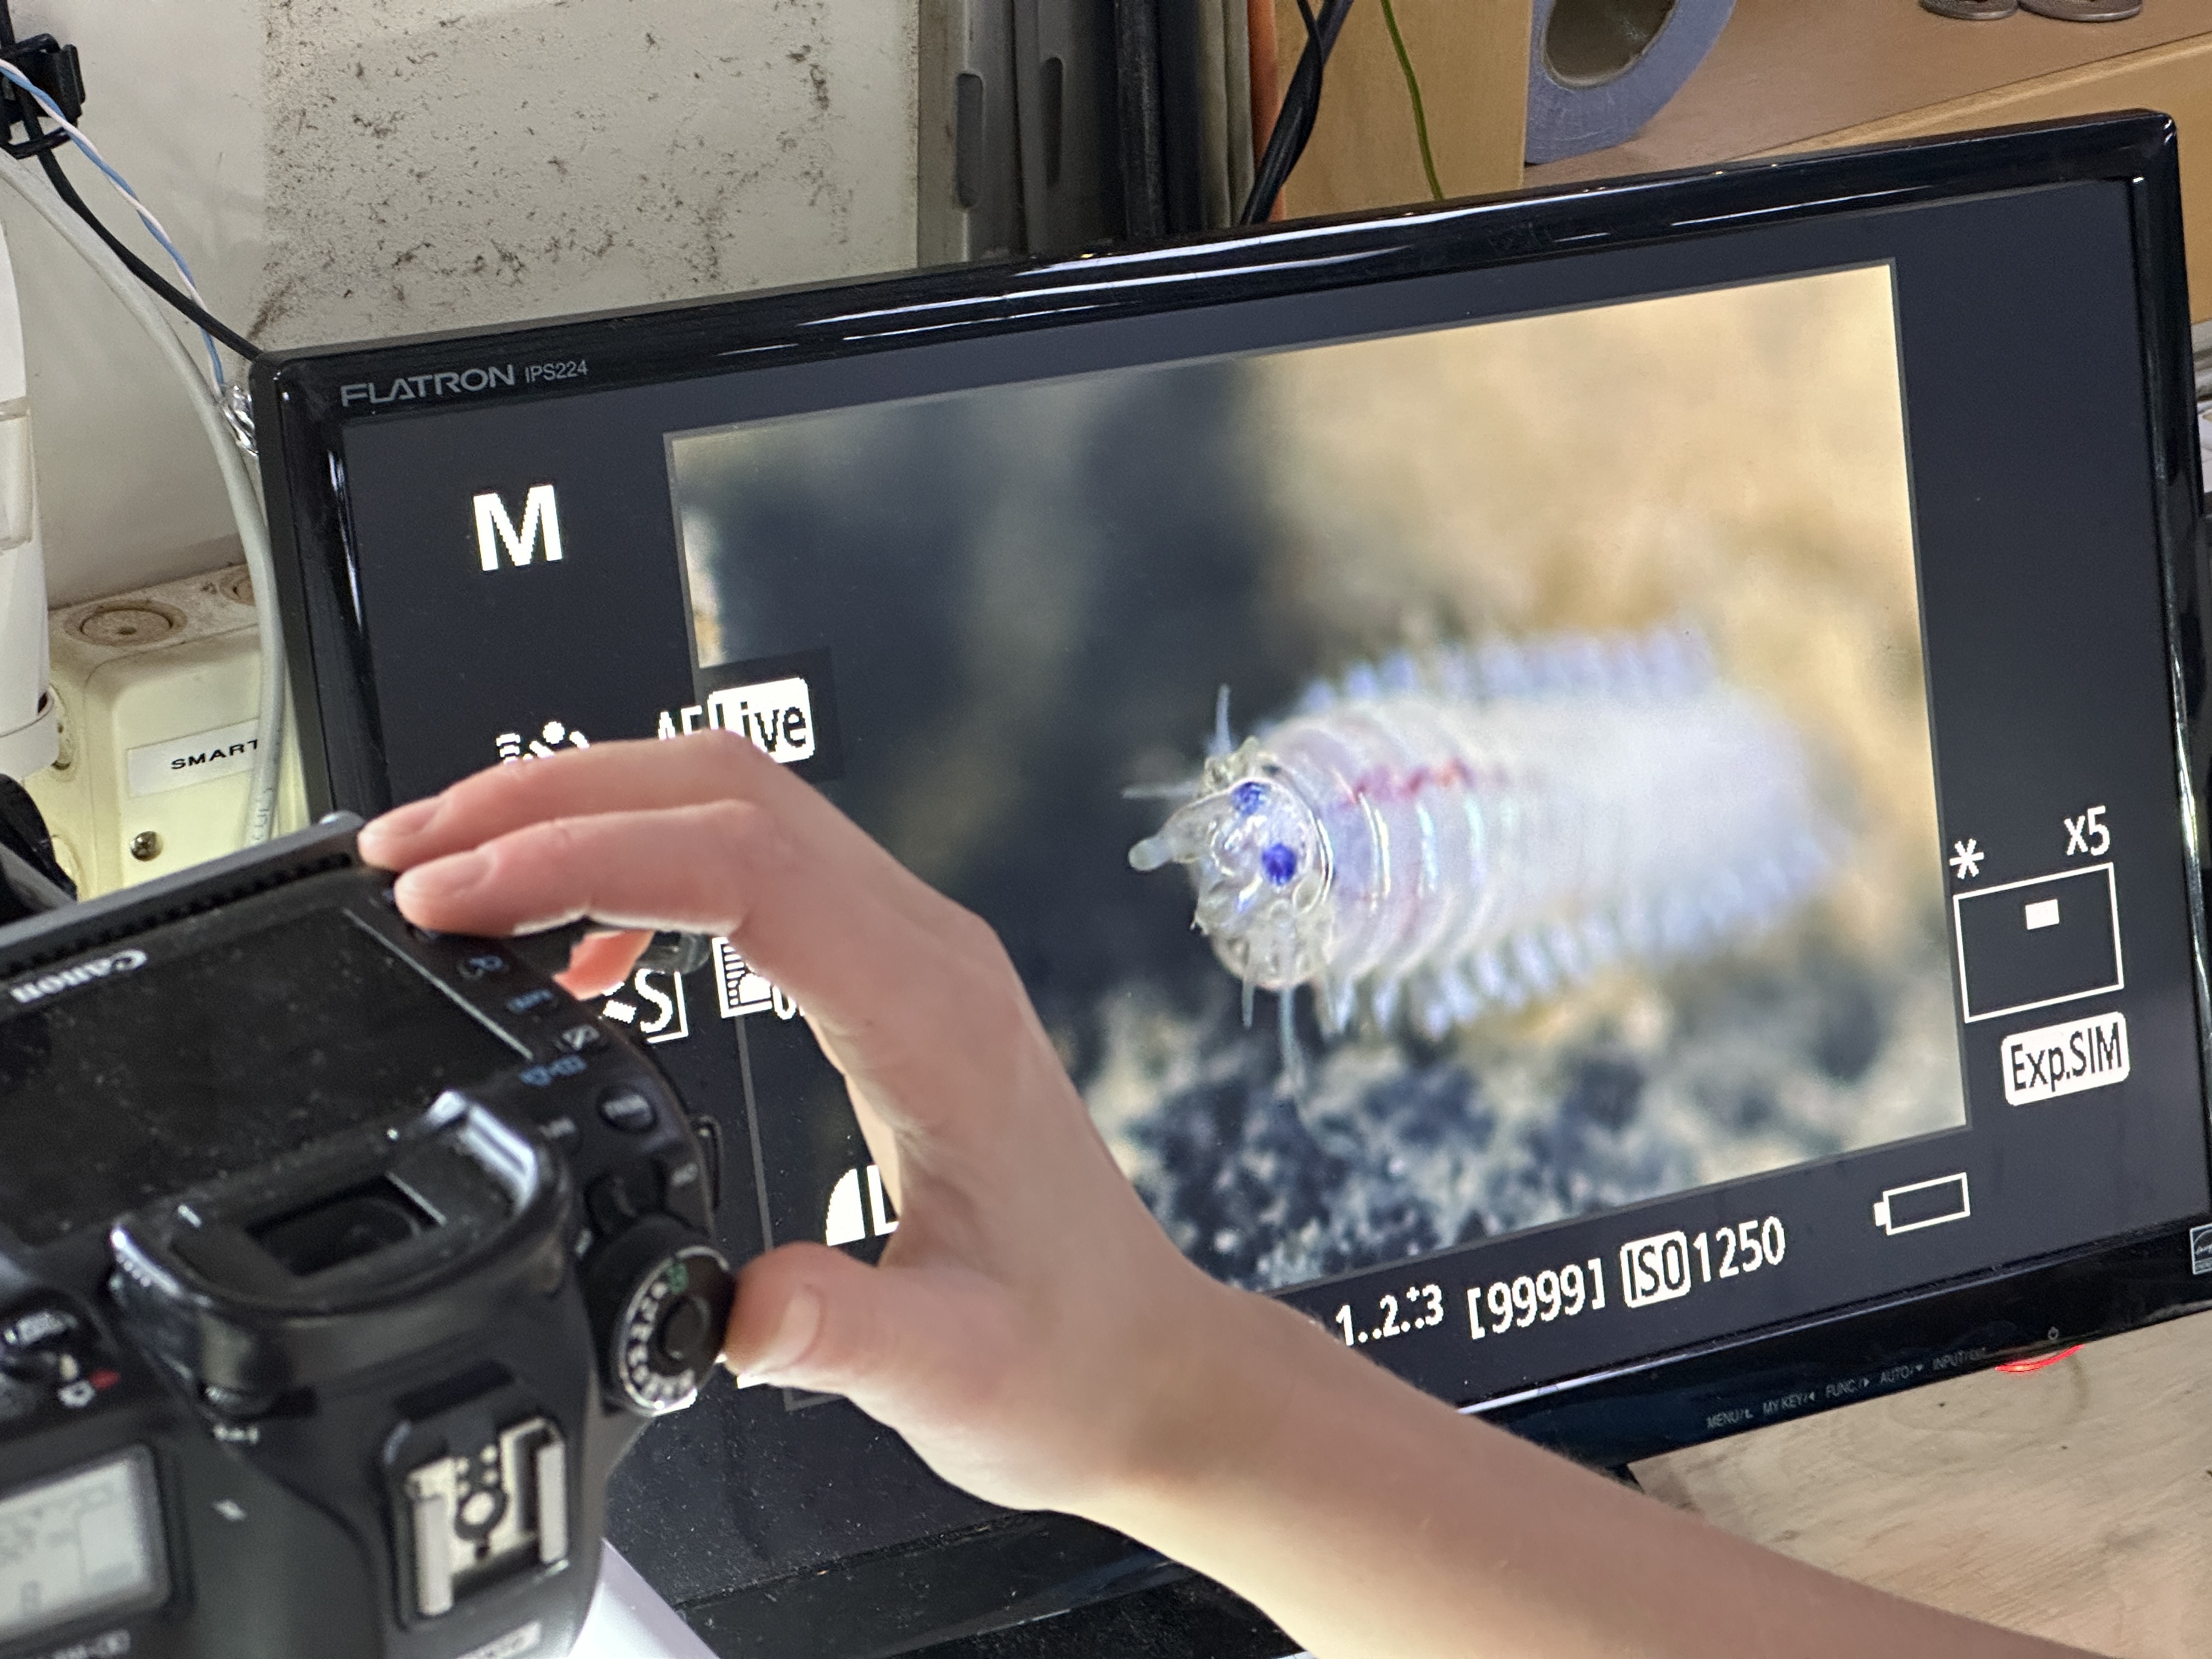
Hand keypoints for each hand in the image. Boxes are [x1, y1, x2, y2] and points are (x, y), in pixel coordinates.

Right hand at [358, 732, 1262, 1514]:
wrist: (1140, 1357)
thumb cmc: (1061, 1352)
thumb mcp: (950, 1368)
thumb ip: (840, 1333)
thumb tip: (724, 1308)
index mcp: (932, 1018)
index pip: (742, 868)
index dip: (585, 855)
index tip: (458, 893)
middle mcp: (928, 954)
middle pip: (726, 793)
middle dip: (554, 798)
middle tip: (415, 852)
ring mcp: (914, 951)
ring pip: (738, 809)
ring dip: (592, 813)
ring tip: (462, 867)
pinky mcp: (893, 976)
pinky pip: (756, 870)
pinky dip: (646, 875)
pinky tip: (581, 949)